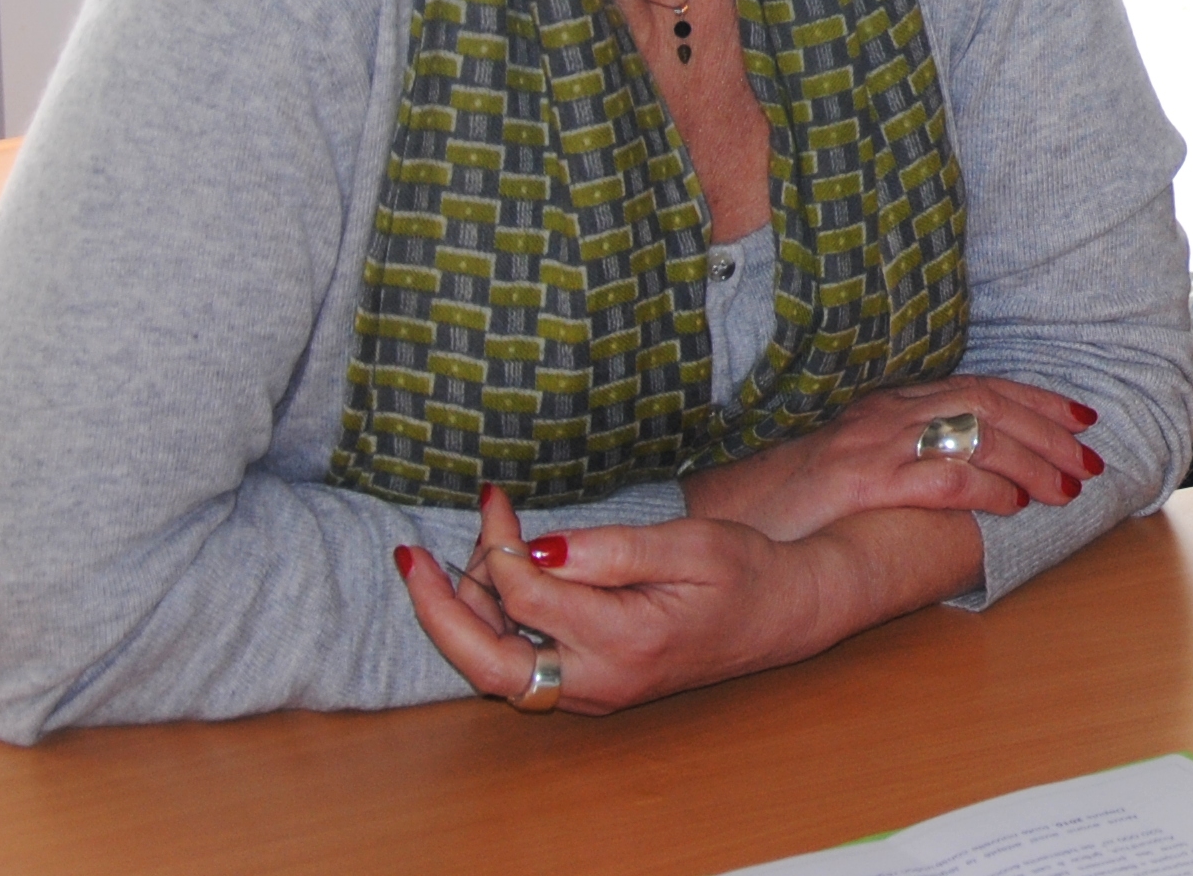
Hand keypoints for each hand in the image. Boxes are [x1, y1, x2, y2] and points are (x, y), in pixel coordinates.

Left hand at [397, 482, 967, 716]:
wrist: (782, 616)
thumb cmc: (742, 570)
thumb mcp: (687, 544)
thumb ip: (610, 550)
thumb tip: (536, 551)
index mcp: (625, 639)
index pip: (530, 599)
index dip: (501, 549)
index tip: (497, 500)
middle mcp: (599, 680)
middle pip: (487, 662)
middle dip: (439, 607)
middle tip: (410, 557)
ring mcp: (591, 691)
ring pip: (497, 668)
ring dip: (467, 613)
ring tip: (468, 549)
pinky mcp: (588, 687)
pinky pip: (519, 667)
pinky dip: (493, 626)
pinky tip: (491, 582)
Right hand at [681, 375, 1098, 542]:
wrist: (724, 515)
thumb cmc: (792, 500)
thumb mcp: (856, 463)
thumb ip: (906, 455)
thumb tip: (968, 466)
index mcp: (890, 403)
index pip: (980, 386)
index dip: (1037, 399)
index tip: (1082, 415)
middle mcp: (886, 413)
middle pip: (988, 406)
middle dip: (1049, 430)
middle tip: (1091, 456)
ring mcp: (872, 445)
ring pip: (974, 437)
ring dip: (1031, 461)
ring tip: (1068, 486)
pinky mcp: (858, 481)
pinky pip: (935, 478)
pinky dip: (983, 488)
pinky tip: (1014, 504)